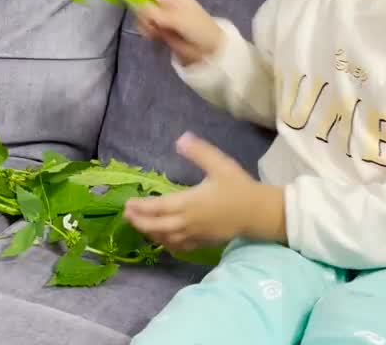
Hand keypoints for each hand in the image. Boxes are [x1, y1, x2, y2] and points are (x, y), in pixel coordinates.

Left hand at [123, 132, 285, 251]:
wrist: (259, 213)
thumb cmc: (239, 188)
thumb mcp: (220, 165)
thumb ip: (199, 152)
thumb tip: (181, 139)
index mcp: (189, 202)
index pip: (158, 207)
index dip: (141, 207)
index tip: (128, 204)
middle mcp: (188, 221)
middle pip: (157, 226)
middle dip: (139, 222)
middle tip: (126, 215)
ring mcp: (195, 234)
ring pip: (166, 238)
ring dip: (150, 233)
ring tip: (139, 225)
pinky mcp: (203, 242)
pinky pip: (180, 246)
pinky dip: (166, 243)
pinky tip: (161, 239)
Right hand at [134, 0, 223, 66]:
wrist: (209, 46)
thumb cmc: (196, 27)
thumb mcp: (176, 18)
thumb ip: (154, 12)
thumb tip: (135, 6)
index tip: (137, 9)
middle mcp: (163, 2)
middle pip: (141, 3)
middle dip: (143, 15)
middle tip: (151, 25)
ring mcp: (161, 15)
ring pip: (142, 16)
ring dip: (145, 25)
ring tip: (156, 33)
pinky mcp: (161, 28)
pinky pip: (147, 27)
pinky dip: (148, 32)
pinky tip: (156, 37)